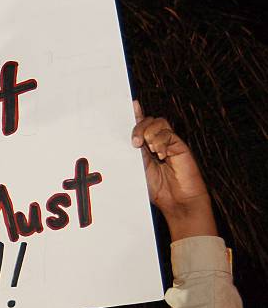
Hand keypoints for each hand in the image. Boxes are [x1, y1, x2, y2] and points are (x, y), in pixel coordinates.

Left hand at [132, 100, 216, 241]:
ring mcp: (169, 144)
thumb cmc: (159, 190)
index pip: (140, 127)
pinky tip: (160, 154)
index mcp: (145, 149)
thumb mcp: (140, 170)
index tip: (131, 104)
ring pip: (158, 123)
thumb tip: (128, 140)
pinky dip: (161, 141)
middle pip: (148, 122)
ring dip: (150, 133)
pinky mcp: (180, 146)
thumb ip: (135, 154)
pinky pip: (168, 133)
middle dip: (139, 127)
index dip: (136, 114)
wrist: (177, 203)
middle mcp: (157, 143)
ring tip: (149, 150)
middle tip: (135, 144)